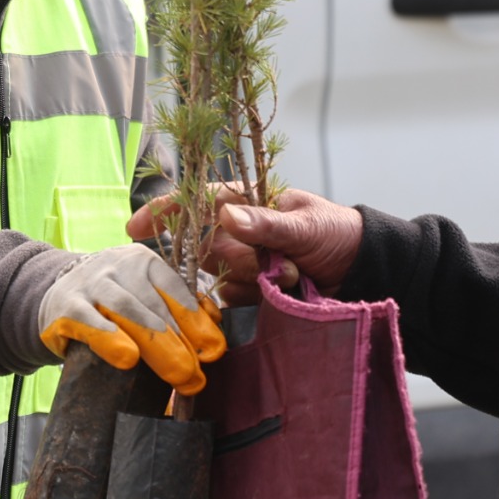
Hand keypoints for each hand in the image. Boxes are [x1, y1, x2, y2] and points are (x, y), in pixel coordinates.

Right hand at [37, 244, 226, 394]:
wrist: (55, 298)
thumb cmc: (112, 304)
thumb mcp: (145, 297)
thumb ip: (179, 309)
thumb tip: (215, 329)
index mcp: (144, 261)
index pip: (175, 288)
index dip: (195, 320)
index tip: (213, 350)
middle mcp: (117, 265)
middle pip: (153, 304)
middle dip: (178, 341)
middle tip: (194, 372)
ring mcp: (90, 282)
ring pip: (125, 309)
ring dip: (152, 341)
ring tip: (173, 370)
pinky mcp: (65, 305)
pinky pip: (88, 320)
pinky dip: (109, 338)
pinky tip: (126, 357)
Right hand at [127, 185, 362, 305]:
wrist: (363, 270)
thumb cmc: (337, 233)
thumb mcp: (307, 225)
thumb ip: (267, 224)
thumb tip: (224, 215)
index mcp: (248, 201)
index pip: (197, 200)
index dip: (165, 212)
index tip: (136, 227)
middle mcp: (239, 230)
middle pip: (207, 245)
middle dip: (239, 259)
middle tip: (275, 264)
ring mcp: (243, 261)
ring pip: (219, 275)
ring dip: (252, 280)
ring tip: (292, 275)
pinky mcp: (250, 289)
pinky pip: (230, 298)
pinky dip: (250, 298)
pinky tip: (276, 292)